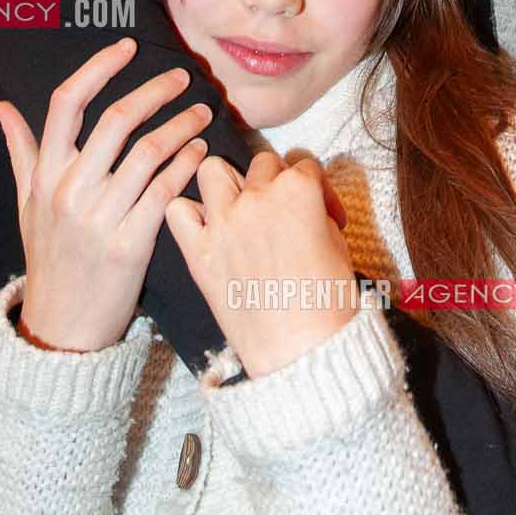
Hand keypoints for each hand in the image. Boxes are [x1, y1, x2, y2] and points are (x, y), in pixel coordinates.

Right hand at [0, 36, 212, 352]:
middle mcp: (69, 191)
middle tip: (182, 76)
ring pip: (147, 153)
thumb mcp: (26, 204)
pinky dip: (185, 165)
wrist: (61, 327)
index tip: (128, 46)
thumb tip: (2, 107)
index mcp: (45, 175)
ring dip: (180, 125)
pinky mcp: (130, 245)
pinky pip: (164, 192)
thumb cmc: (49, 258)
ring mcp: (99, 218)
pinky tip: (200, 151)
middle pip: (116, 120)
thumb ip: (21, 152)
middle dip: (155, 91)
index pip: (67, 103)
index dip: (99, 67)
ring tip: (202, 112)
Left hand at [165, 151, 359, 376]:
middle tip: (282, 212)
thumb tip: (306, 207)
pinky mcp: (199, 251)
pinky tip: (207, 229)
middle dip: (275, 181)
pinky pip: (177, 211)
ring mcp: (224, 222)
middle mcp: (258, 197)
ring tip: (239, 207)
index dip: (317, 188)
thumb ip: (317, 212)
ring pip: (213, 170)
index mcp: (299, 190)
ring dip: (228, 183)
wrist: (302, 350)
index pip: (304, 165)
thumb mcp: (338, 244)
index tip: (322, 211)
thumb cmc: (328, 302)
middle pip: (262, 163)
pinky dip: (189, 215)